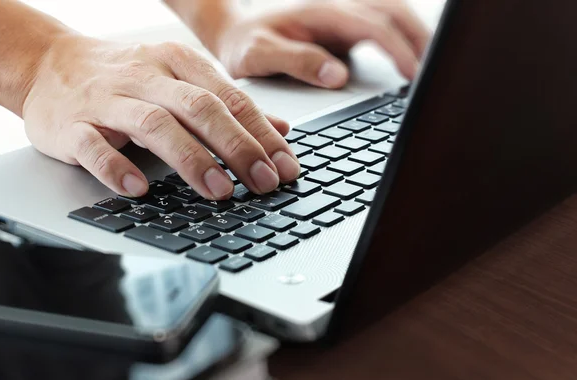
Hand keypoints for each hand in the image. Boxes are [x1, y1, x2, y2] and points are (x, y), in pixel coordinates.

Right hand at [22, 34, 298, 199]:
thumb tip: (280, 130)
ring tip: (221, 192)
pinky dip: (117, 167)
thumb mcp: (179, 81)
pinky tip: (139, 189)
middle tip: (264, 182)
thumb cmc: (125, 78)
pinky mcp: (72, 124)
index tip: (285, 167)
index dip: (261, 134)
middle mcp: (146, 77)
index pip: (229, 98)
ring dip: (191, 160)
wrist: (49, 64)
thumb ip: (227, 106)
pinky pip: (94, 146)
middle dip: (237, 148)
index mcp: (177, 63)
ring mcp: (107, 100)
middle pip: (200, 109)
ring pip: (154, 125)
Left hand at [204, 0, 429, 87]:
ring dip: (417, 35)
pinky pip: (383, 24)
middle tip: (439, 72)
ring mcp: (343, 14)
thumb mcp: (260, 55)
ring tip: (434, 66)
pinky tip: (412, 59)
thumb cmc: (246, 44)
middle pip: (394, 12)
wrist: (235, 29)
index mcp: (321, 13)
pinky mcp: (345, 25)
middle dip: (421, 39)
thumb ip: (298, 62)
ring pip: (393, 13)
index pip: (374, 26)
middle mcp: (337, 7)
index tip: (414, 76)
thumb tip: (338, 76)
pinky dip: (403, 37)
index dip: (399, 50)